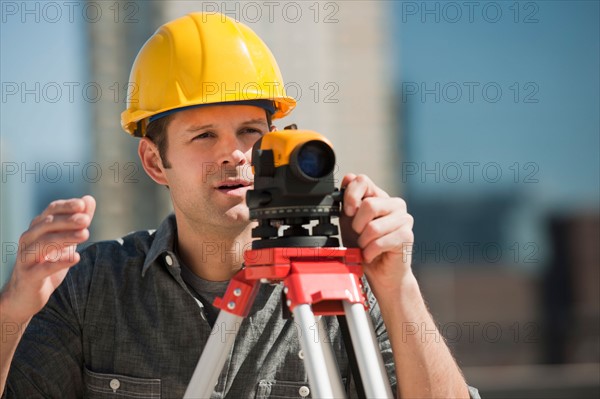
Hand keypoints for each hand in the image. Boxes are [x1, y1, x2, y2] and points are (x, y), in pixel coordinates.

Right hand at [1, 196, 95, 321]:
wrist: (24, 295)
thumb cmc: (47, 263)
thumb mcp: (65, 241)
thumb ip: (77, 222)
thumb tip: (89, 199)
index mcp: (37, 228)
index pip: (51, 210)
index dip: (66, 206)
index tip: (83, 205)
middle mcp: (28, 239)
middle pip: (47, 224)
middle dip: (68, 220)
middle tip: (86, 220)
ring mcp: (26, 258)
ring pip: (44, 243)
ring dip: (66, 237)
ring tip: (85, 235)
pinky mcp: (28, 276)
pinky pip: (43, 268)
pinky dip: (60, 262)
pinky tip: (76, 258)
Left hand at [340, 174, 413, 288]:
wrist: (379, 273)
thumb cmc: (365, 246)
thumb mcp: (349, 221)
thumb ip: (348, 202)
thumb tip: (347, 177)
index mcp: (380, 197)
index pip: (363, 180)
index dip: (350, 196)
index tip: (347, 212)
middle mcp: (395, 204)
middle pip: (368, 204)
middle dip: (356, 225)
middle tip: (359, 236)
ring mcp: (404, 219)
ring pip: (373, 227)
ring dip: (363, 242)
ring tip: (366, 247)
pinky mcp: (407, 236)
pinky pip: (379, 242)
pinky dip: (369, 252)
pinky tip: (371, 255)